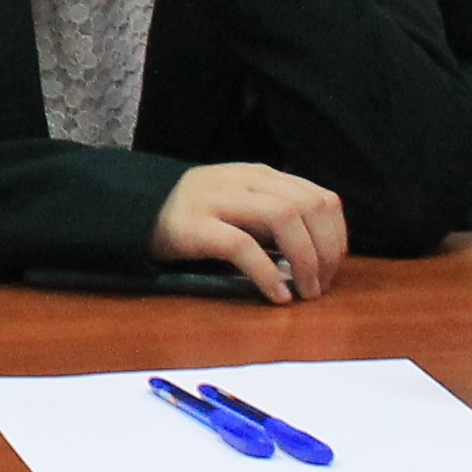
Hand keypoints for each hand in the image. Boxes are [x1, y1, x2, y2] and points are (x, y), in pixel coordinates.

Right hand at [149, 161, 347, 303]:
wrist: (135, 210)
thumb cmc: (198, 215)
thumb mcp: (242, 205)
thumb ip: (276, 215)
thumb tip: (322, 249)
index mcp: (261, 176)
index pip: (320, 197)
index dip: (336, 237)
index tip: (331, 268)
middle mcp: (244, 180)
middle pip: (308, 205)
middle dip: (325, 250)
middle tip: (320, 284)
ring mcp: (218, 199)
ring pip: (283, 216)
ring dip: (305, 259)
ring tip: (304, 291)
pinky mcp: (195, 226)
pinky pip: (243, 246)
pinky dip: (268, 274)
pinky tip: (276, 295)